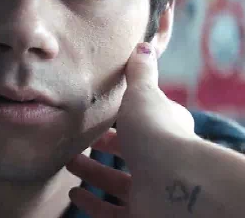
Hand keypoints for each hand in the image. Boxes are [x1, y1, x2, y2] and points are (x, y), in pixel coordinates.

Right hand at [66, 42, 201, 217]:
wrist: (175, 184)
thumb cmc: (158, 133)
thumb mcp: (143, 93)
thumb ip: (139, 72)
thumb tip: (144, 45)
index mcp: (165, 129)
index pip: (142, 121)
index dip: (122, 118)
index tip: (98, 115)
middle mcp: (161, 160)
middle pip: (129, 154)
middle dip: (104, 146)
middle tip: (78, 141)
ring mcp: (151, 190)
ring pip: (118, 183)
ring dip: (93, 174)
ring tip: (69, 163)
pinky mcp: (140, 214)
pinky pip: (111, 212)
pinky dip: (92, 203)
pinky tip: (74, 194)